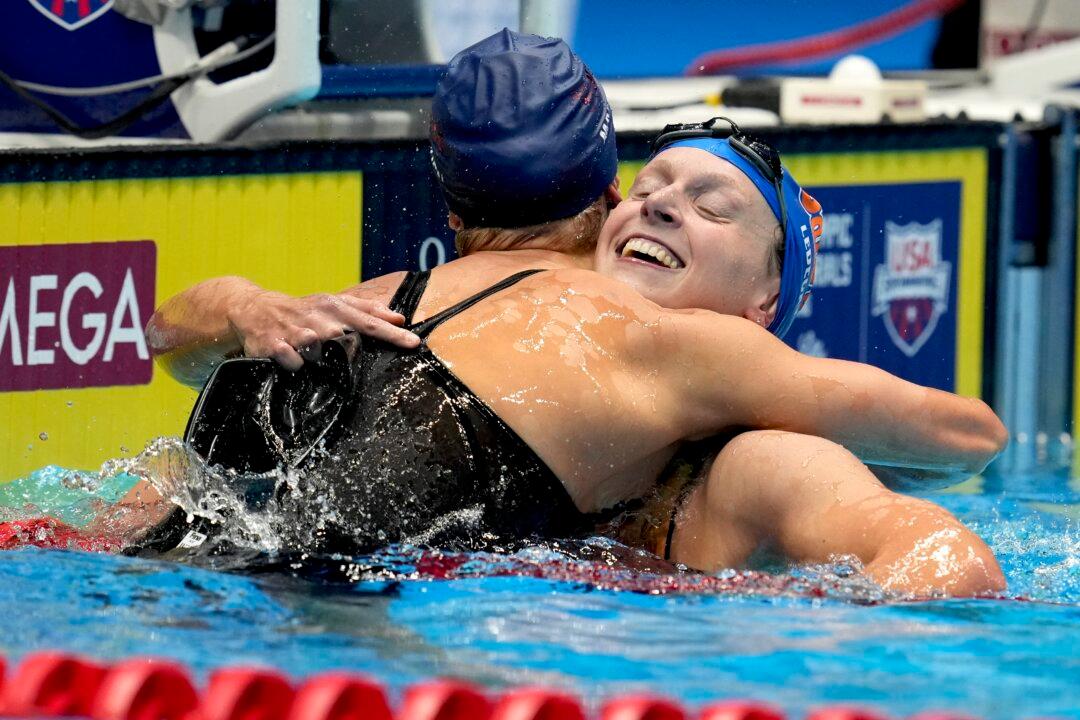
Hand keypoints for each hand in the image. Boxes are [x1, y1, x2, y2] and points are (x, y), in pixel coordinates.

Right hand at [227, 289, 419, 369]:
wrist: (254, 309)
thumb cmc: (304, 310)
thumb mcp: (334, 304)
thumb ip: (367, 310)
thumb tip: (399, 317)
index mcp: (334, 307)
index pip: (370, 322)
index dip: (393, 334)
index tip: (414, 343)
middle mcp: (317, 317)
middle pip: (346, 340)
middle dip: (349, 350)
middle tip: (342, 353)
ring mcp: (295, 331)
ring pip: (318, 353)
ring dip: (319, 358)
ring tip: (309, 351)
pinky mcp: (273, 345)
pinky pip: (294, 363)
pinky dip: (295, 364)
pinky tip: (290, 358)